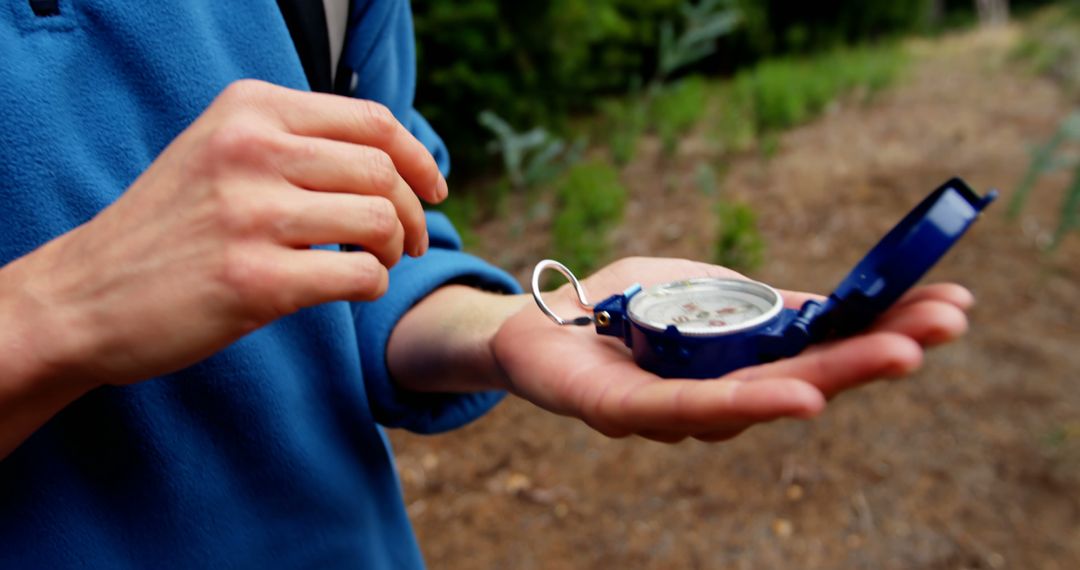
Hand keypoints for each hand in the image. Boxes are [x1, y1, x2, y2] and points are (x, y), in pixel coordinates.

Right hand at [1, 80, 446, 386]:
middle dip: (413, 212)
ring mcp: (249, 215)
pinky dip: (372, 286)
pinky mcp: (253, 280)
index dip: (418, 158)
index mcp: (248, 110)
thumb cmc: (171, 227)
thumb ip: (294, 141)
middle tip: (407, 243)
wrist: (87, 296)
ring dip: (394, 249)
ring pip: (378, 219)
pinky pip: (359, 276)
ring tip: (376, 264)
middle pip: (383, 171)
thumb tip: (393, 158)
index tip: (433, 189)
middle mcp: (249, 150)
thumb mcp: (221, 152)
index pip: (371, 120)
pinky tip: (352, 290)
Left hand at [492, 257, 971, 442]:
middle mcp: (716, 399)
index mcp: (737, 366)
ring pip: (759, 399)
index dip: (881, 334)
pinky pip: (690, 409)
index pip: (819, 355)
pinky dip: (749, 403)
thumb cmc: (615, 307)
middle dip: (878, 355)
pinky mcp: (623, 412)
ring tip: (893, 348)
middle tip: (947, 326)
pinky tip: (800, 396)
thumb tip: (826, 305)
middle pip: (806, 383)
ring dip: (829, 375)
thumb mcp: (697, 286)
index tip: (949, 306)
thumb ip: (754, 302)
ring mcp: (672, 411)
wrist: (528, 321)